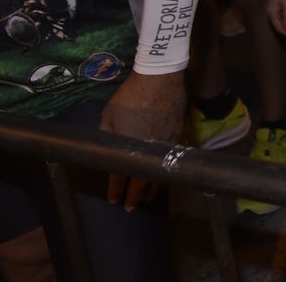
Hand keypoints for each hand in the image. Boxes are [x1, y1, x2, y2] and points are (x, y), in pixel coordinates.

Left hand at [99, 72, 185, 209]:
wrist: (159, 78)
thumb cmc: (129, 96)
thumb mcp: (108, 116)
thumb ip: (107, 135)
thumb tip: (106, 148)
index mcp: (128, 148)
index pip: (120, 176)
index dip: (116, 190)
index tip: (113, 200)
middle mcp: (148, 151)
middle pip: (143, 180)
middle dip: (135, 196)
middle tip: (131, 207)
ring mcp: (166, 143)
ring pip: (160, 172)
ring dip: (153, 186)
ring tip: (148, 197)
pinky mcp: (178, 133)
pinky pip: (172, 157)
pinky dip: (166, 168)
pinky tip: (164, 171)